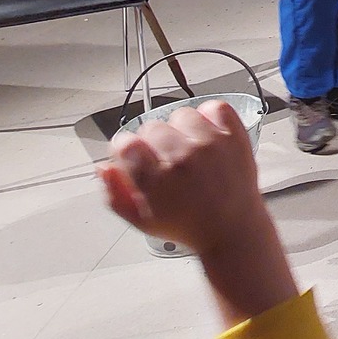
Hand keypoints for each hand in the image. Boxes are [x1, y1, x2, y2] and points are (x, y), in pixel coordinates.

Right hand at [96, 100, 268, 262]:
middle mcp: (182, 157)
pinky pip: (216, 107)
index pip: (125, 142)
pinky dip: (210, 116)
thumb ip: (115, 194)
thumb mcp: (141, 221)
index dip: (126, 149)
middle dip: (153, 143)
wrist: (233, 230)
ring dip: (181, 129)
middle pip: (152, 127)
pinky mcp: (233, 137)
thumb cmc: (188, 226)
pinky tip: (207, 135)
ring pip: (181, 114)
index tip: (133, 156)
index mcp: (156, 179)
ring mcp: (210, 144)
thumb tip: (104, 167)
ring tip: (188, 149)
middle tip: (165, 161)